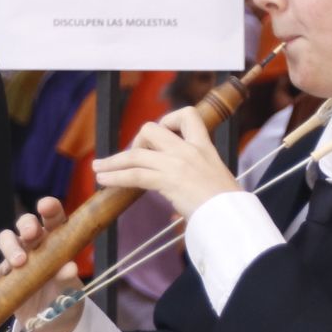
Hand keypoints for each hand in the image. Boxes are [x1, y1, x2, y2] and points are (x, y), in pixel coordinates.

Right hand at [0, 197, 84, 331]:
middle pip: (25, 224)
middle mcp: (35, 245)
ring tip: (16, 264)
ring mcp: (17, 260)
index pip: (53, 218)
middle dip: (26, 225)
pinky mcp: (5, 278)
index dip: (49, 208)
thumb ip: (68, 278)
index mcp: (56, 241)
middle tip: (30, 235)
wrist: (52, 322)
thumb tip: (70, 268)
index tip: (46, 206)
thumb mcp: (70, 290)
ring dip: (9, 248)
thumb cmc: (65, 296)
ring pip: (6, 241)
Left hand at [92, 107, 239, 218]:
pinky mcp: (168, 180)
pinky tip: (104, 180)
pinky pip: (134, 174)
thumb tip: (180, 196)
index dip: (169, 120)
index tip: (162, 134)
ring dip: (113, 162)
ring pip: (135, 154)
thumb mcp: (217, 180)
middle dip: (136, 142)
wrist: (234, 217)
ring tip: (98, 168)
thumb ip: (198, 175)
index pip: (187, 114)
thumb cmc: (228, 206)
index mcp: (204, 146)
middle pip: (150, 129)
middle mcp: (189, 150)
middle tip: (133, 159)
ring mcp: (177, 164)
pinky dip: (115, 176)